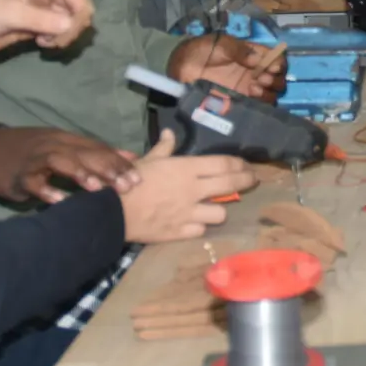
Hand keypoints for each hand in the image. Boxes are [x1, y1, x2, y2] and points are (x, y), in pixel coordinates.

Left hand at [0, 0, 93, 71]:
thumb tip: (72, 24)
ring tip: (48, 43)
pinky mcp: (37, 26)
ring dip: (65, 33)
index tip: (76, 26)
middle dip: (73, 23)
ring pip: (69, 19)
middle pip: (74, 4)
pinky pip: (58, 31)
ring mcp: (41, 9)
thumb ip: (41, 18)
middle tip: (60, 39)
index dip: (79, 5)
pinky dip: (57, 39)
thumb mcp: (9, 13)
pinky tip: (42, 44)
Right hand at [0, 126, 138, 203]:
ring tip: (97, 189)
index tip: (139, 179)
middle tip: (127, 187)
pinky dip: (46, 190)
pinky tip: (59, 201)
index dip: (120, 163)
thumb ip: (98, 153)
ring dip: (80, 173)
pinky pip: (34, 181)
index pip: (100, 149)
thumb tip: (132, 157)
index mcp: (69, 140)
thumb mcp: (66, 147)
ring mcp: (36, 159)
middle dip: (108, 169)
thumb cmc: (33, 151)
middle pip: (85, 153)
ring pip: (61, 161)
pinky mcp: (19, 174)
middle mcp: (56, 145)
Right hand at [119, 131, 257, 243]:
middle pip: (231, 185)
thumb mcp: (147, 160)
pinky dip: (200, 226)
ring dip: (219, 209)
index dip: (240, 164)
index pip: (225, 164)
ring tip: (215, 207)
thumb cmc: (130, 181)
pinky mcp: (182, 232)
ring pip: (221, 213)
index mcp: (187, 169)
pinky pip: (201, 230)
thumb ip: (163, 148)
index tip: (247, 166)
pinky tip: (195, 223)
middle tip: (252, 181)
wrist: (113, 212)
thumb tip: (169, 133)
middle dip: (247, 181)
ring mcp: (190, 213)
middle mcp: (194, 190)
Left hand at [168, 35, 285, 102]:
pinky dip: (262, 100)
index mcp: (254, 55)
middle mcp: (255, 71)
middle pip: (278, 78)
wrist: (182, 67)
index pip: (277, 59)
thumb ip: (239, 50)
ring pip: (272, 92)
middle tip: (262, 78)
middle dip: (275, 78)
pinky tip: (251, 94)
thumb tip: (257, 61)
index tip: (271, 66)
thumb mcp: (222, 44)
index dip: (278, 63)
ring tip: (255, 86)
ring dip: (269, 90)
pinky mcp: (240, 100)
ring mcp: (249, 87)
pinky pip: (260, 104)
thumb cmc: (202, 50)